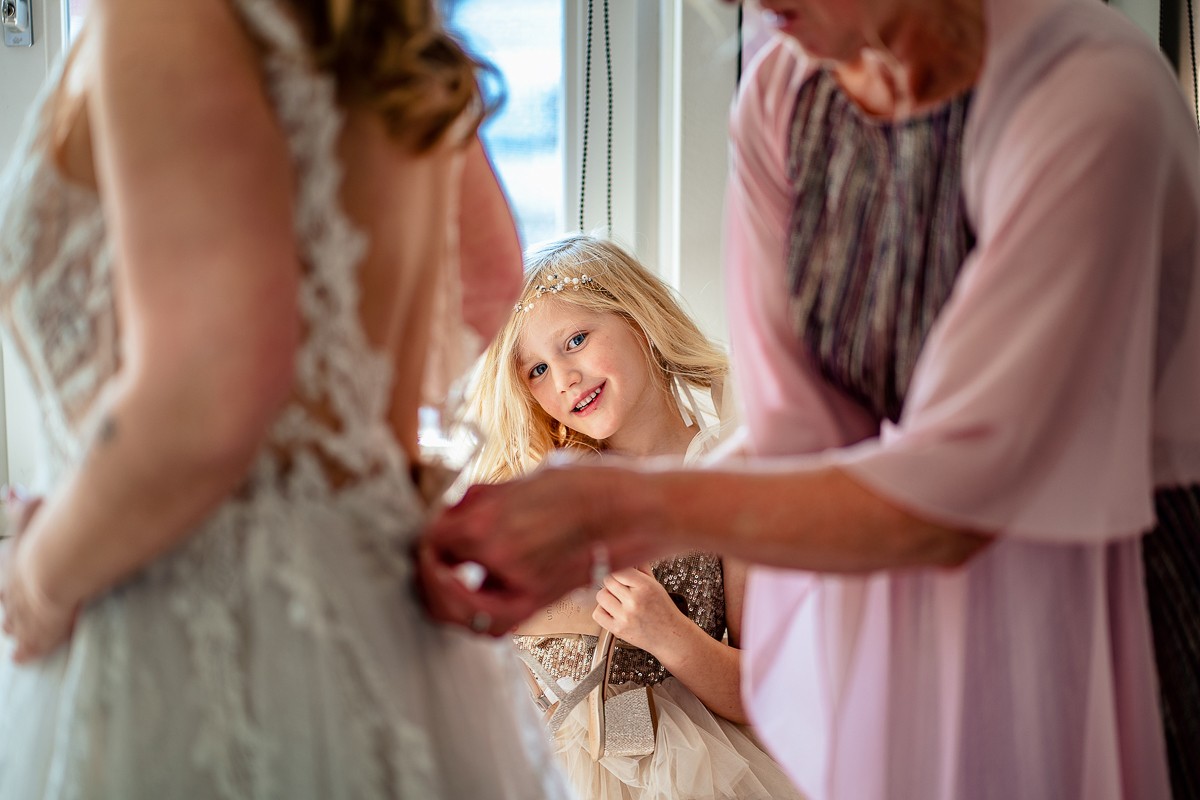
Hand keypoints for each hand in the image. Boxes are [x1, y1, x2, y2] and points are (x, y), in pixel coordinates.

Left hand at [0, 493, 76, 662]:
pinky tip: (21, 658)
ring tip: (14, 639)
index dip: (8, 587)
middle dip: (10, 612)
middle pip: (9, 605)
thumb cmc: (49, 536)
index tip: (6, 593)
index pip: (8, 579)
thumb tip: (12, 493)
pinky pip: (32, 644)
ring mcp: (25, 613)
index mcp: (12, 565)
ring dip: (16, 632)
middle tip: (7, 621)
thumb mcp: (34, 515)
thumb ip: (24, 507)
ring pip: (15, 626)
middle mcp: (14, 591)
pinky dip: (27, 651)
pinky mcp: (41, 631)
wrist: (57, 566)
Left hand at [421, 462, 671, 634]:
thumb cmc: (595, 485)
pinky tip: (480, 591)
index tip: (430, 528)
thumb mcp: (531, 476)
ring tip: (448, 582)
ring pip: (468, 614)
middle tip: (429, 561)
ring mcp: (524, 588)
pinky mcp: (545, 600)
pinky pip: (499, 619)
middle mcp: (501, 562)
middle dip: (429, 575)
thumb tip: (460, 507)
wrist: (640, 510)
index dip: (426, 535)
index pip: (433, 540)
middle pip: (439, 587)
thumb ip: (490, 496)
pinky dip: (481, 612)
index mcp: (491, 525)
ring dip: (450, 602)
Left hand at [593, 567, 690, 653]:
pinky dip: (602, 610)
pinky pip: (597, 613)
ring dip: (607, 596)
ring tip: (617, 600)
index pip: (618, 569)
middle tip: (620, 588)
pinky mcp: (618, 630)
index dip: (617, 571)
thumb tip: (630, 552)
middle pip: (608, 581)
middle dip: (613, 583)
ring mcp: (625, 617)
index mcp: (645, 587)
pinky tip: (613, 611)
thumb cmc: (663, 611)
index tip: (618, 573)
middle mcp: (634, 601)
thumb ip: (641, 569)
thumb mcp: (655, 586)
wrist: (670, 637)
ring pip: (601, 596)